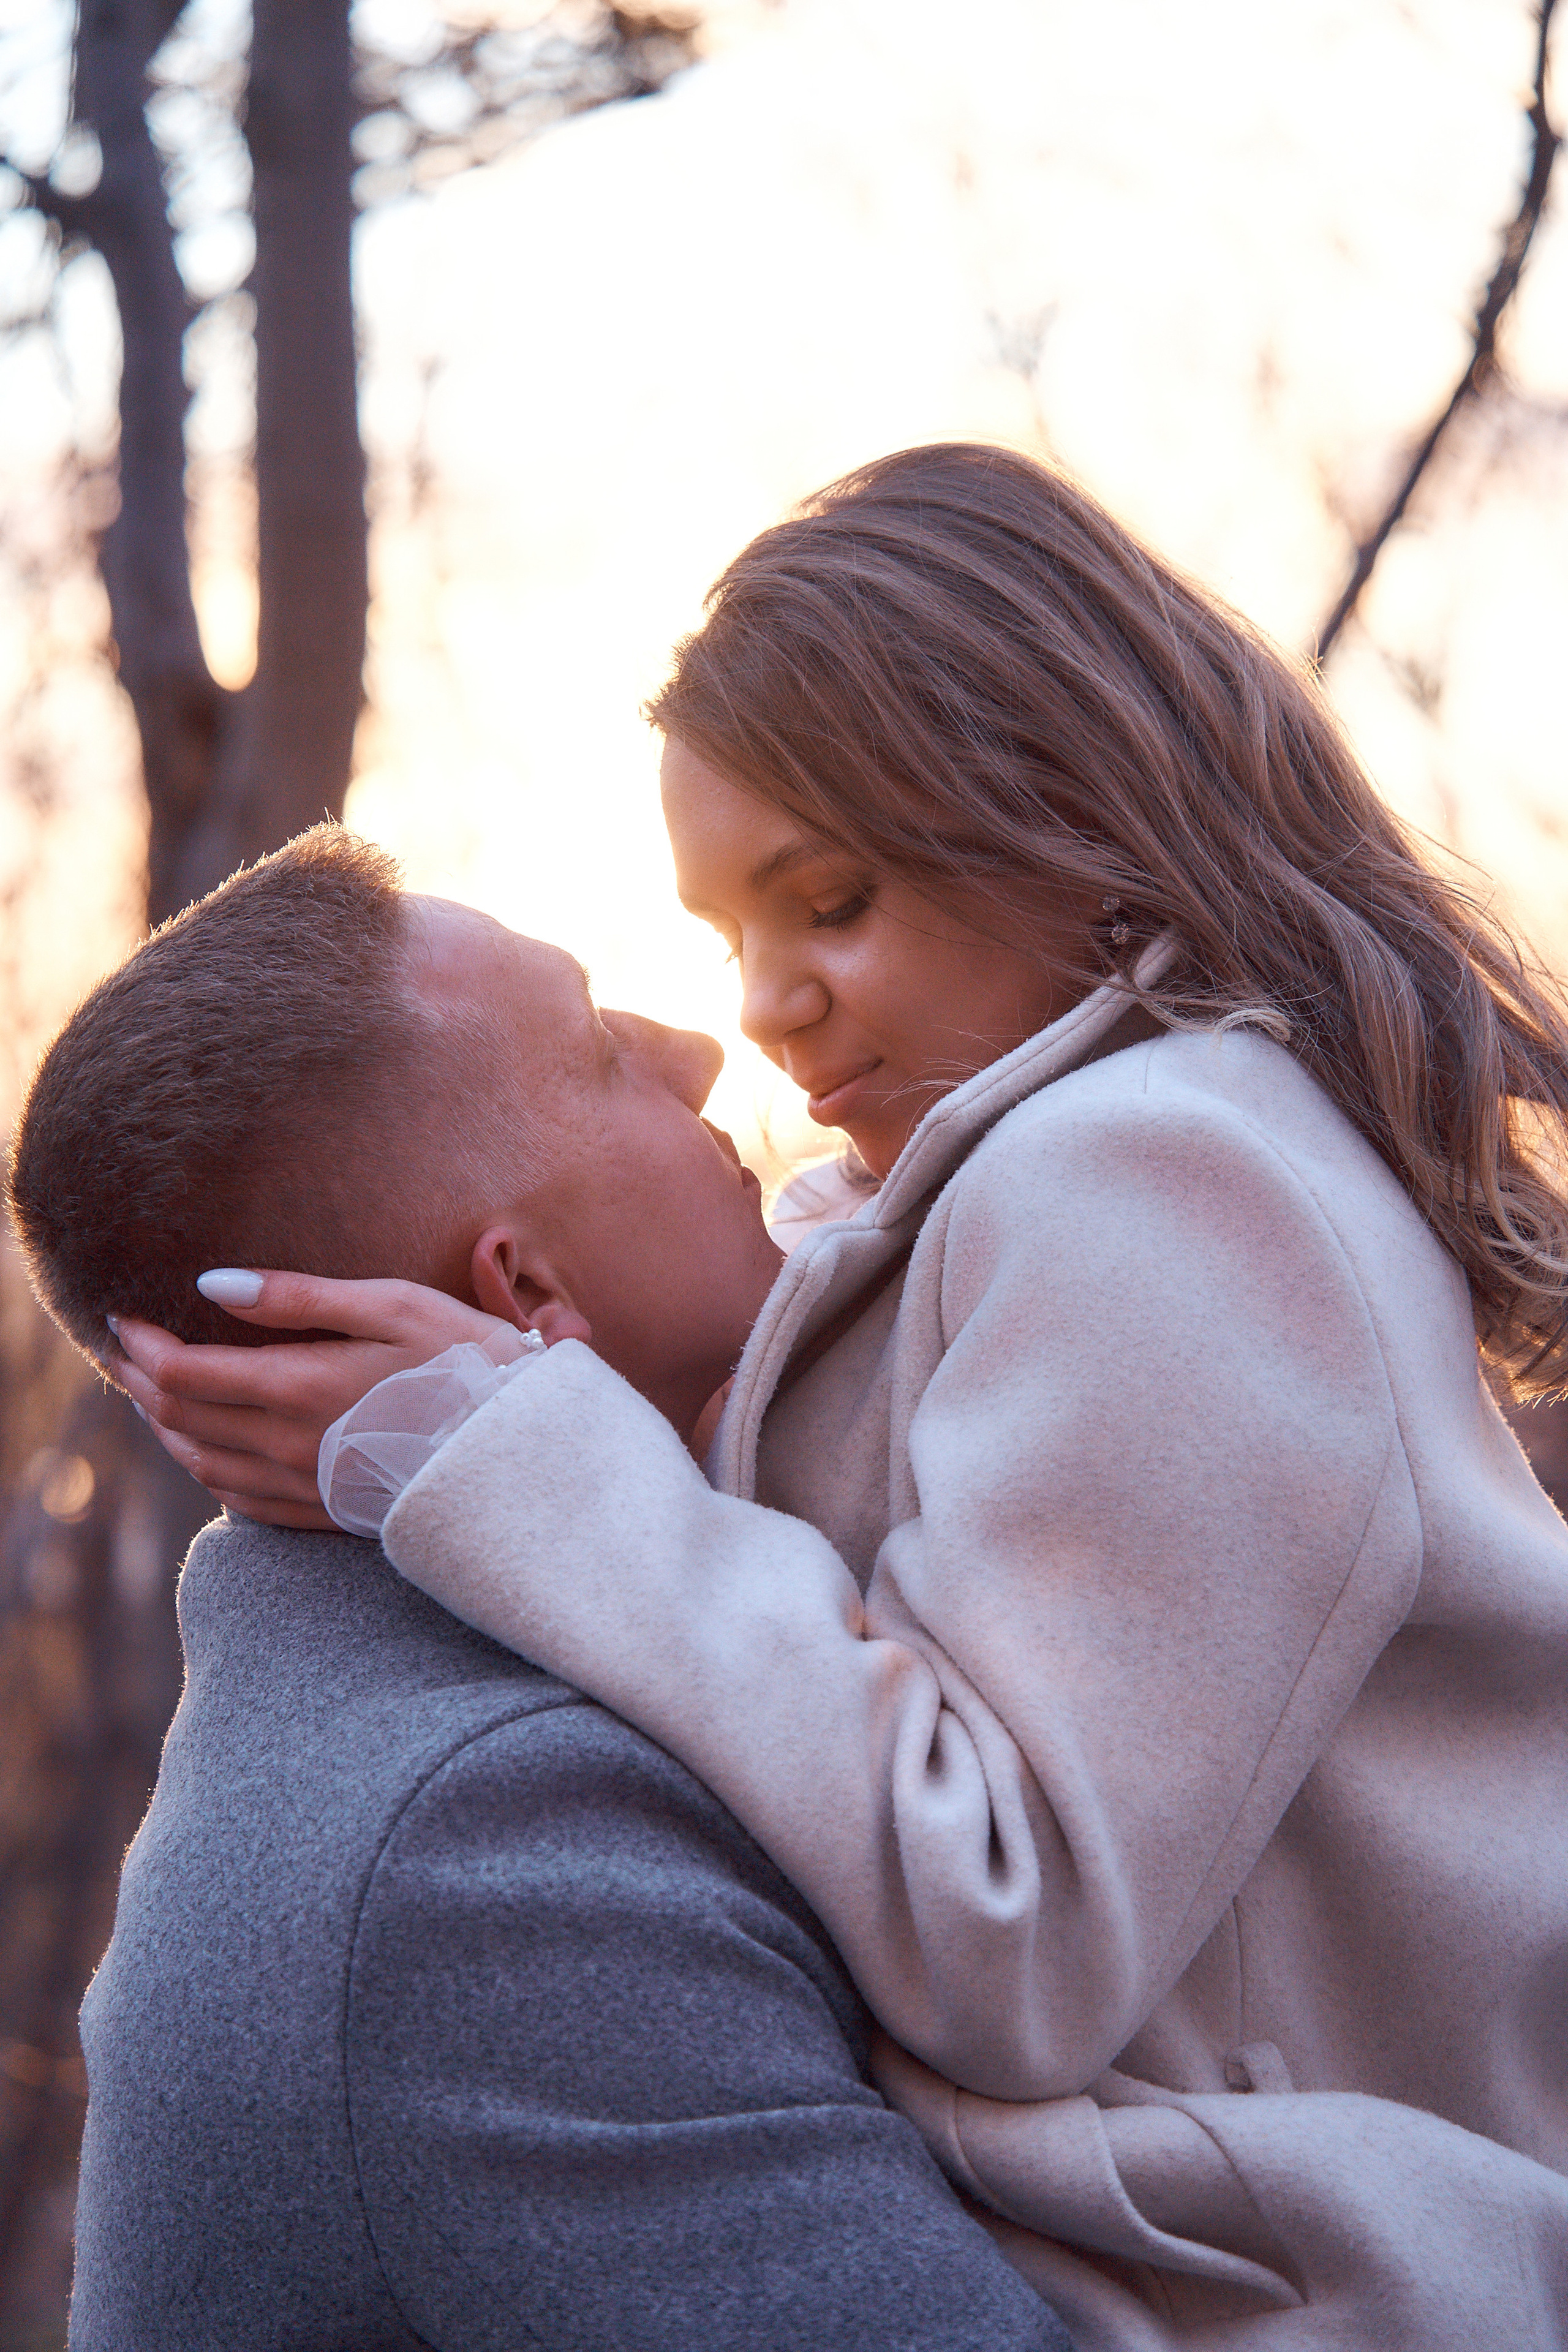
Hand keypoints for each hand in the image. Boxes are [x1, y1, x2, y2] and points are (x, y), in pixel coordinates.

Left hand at [111, 1272, 520, 1528]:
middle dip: (142, 1381)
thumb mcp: (392, 1306)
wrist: (519, 1452)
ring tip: (152, 1395)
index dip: (143, 1344)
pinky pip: (238, 1501)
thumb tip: (212, 1284)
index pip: (185, 1372)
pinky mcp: (323, 1513)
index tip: (122, 1316)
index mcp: (297, 1388)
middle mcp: (286, 1445)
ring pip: (201, 1463)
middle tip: (124, 1350)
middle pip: (181, 1418)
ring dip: (165, 1427)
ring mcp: (302, 1487)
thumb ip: (297, 1296)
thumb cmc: (466, 1363)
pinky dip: (206, 1471)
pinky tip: (207, 1452)